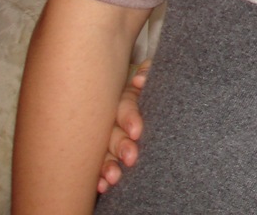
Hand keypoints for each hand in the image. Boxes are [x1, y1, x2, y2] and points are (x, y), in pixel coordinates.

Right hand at [96, 61, 148, 193]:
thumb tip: (139, 80)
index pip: (124, 106)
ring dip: (107, 164)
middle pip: (112, 131)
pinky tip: (102, 185)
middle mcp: (112, 118)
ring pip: (103, 151)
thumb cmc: (154, 86)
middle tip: (131, 157)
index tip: (137, 131)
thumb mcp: (155, 75)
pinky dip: (100, 176)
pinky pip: (100, 165)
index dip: (130, 118)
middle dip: (120, 145)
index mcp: (124, 98)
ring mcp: (107, 137)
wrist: (156, 99)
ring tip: (114, 177)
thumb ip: (148, 71)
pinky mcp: (108, 154)